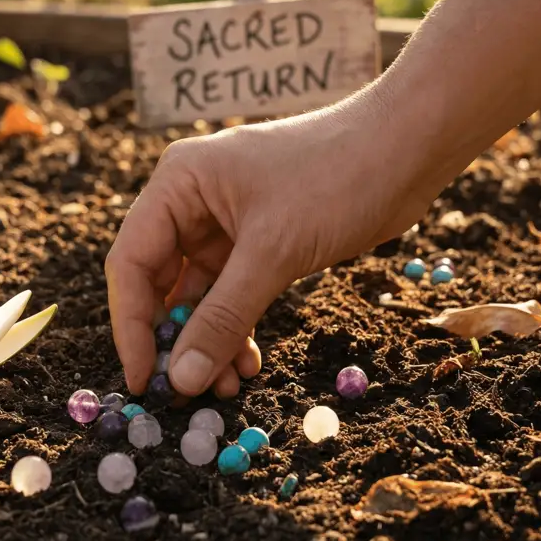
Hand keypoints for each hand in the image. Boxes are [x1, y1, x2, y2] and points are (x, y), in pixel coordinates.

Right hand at [106, 88, 438, 398]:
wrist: (410, 148)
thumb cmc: (336, 178)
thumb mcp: (272, 253)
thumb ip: (223, 318)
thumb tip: (180, 381)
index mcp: (179, 184)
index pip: (130, 263)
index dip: (131, 325)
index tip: (142, 378)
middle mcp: (192, 201)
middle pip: (159, 282)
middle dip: (174, 338)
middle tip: (183, 392)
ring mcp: (226, 222)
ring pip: (198, 295)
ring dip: (207, 341)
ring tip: (225, 386)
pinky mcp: (260, 240)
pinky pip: (231, 293)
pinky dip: (236, 328)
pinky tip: (248, 362)